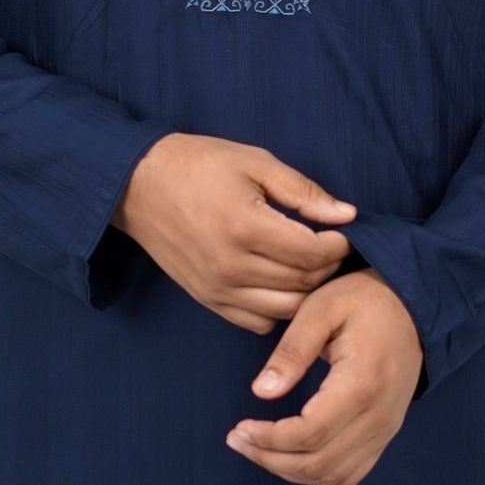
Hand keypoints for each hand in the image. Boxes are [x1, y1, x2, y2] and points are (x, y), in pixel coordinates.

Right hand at [113, 132, 357, 330]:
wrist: (137, 185)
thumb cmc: (199, 165)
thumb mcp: (255, 163)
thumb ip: (303, 192)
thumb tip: (346, 216)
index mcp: (245, 226)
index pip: (313, 252)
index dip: (339, 244)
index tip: (343, 230)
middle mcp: (231, 265)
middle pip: (304, 282)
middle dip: (329, 264)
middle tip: (331, 243)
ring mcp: (217, 288)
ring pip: (286, 309)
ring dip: (307, 290)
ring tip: (309, 263)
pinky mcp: (207, 299)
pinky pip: (257, 321)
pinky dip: (278, 308)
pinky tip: (280, 281)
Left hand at [224, 269, 424, 484]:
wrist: (413, 306)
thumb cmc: (363, 301)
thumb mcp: (321, 309)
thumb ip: (291, 351)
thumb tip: (261, 392)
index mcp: (361, 384)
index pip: (310, 433)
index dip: (269, 439)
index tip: (239, 428)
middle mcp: (379, 416)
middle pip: (318, 462)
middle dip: (269, 458)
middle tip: (236, 440)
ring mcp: (385, 429)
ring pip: (332, 475)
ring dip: (289, 470)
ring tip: (256, 449)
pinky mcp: (385, 434)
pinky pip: (350, 473)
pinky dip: (315, 474)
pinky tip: (288, 456)